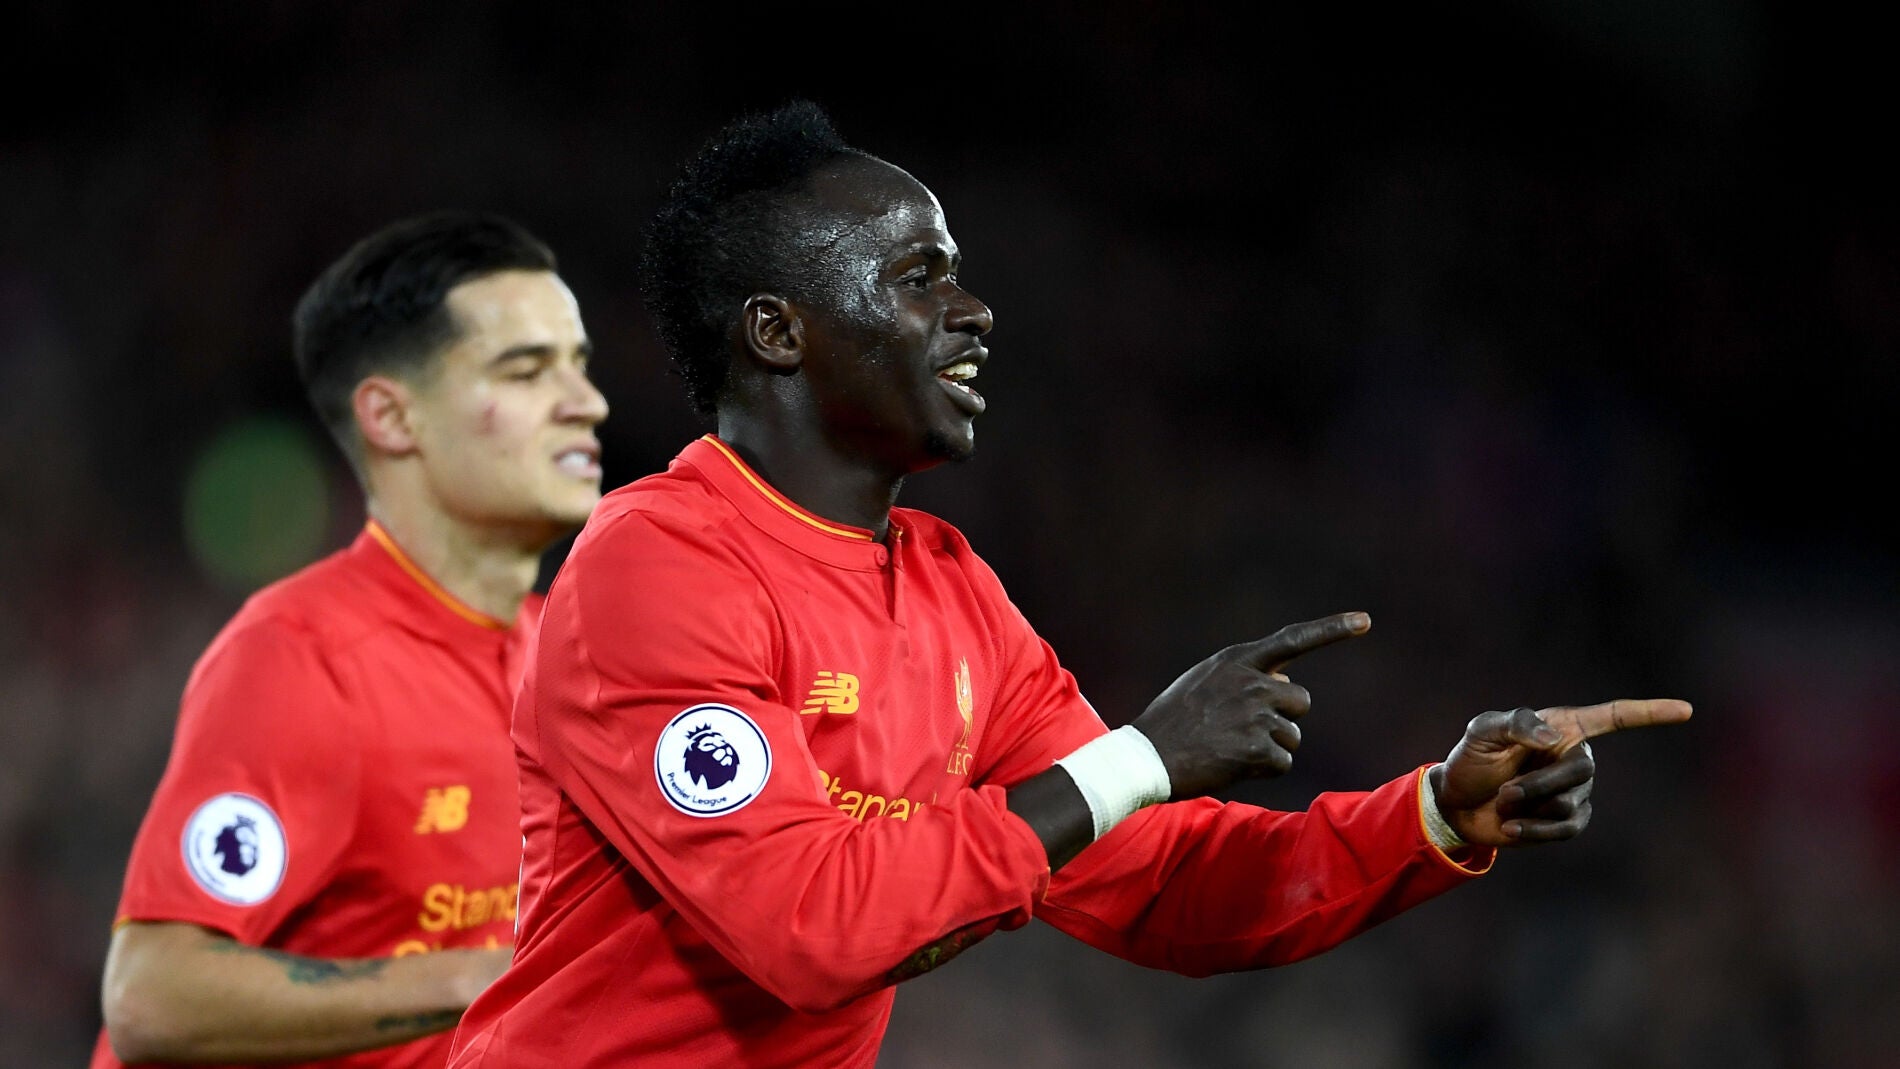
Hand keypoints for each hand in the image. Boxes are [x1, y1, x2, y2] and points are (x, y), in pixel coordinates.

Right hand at [1132, 612, 1369, 798]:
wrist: (1146, 756)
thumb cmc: (1172, 721)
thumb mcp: (1203, 682)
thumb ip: (1244, 677)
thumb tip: (1287, 685)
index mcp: (1236, 661)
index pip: (1292, 640)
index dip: (1332, 630)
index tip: (1365, 621)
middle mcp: (1251, 682)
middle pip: (1300, 701)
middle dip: (1284, 718)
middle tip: (1245, 731)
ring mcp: (1255, 715)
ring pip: (1292, 736)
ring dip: (1270, 748)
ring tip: (1229, 749)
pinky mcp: (1257, 748)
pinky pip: (1282, 762)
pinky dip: (1263, 769)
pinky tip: (1231, 765)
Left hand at [1430, 699, 1691, 846]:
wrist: (1457, 803)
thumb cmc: (1472, 759)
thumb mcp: (1482, 732)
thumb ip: (1514, 724)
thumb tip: (1554, 739)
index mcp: (1563, 727)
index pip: (1615, 717)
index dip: (1649, 713)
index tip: (1687, 710)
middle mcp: (1575, 757)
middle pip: (1581, 771)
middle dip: (1539, 785)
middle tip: (1505, 791)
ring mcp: (1575, 792)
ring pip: (1570, 804)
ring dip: (1529, 807)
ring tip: (1504, 804)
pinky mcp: (1568, 822)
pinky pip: (1566, 830)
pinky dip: (1534, 830)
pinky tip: (1511, 827)